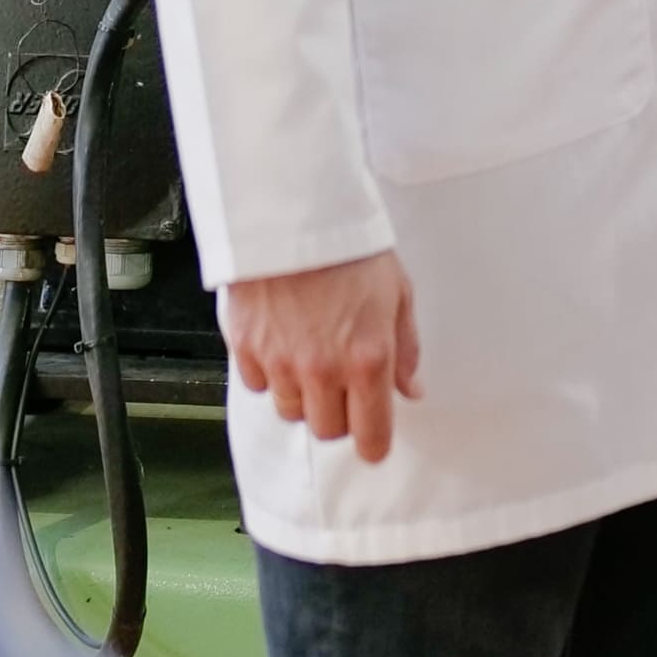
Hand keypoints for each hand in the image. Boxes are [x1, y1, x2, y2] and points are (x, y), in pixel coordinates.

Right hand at [222, 251, 423, 461]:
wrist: (293, 211)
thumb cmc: (349, 245)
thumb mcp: (397, 292)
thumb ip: (405, 348)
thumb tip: (410, 389)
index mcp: (367, 359)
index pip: (370, 435)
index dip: (373, 444)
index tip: (373, 442)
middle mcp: (322, 369)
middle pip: (327, 431)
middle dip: (338, 414)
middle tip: (343, 383)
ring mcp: (280, 361)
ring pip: (291, 411)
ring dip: (303, 394)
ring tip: (310, 353)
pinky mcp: (246, 347)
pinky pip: (258, 384)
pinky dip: (269, 372)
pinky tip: (282, 339)